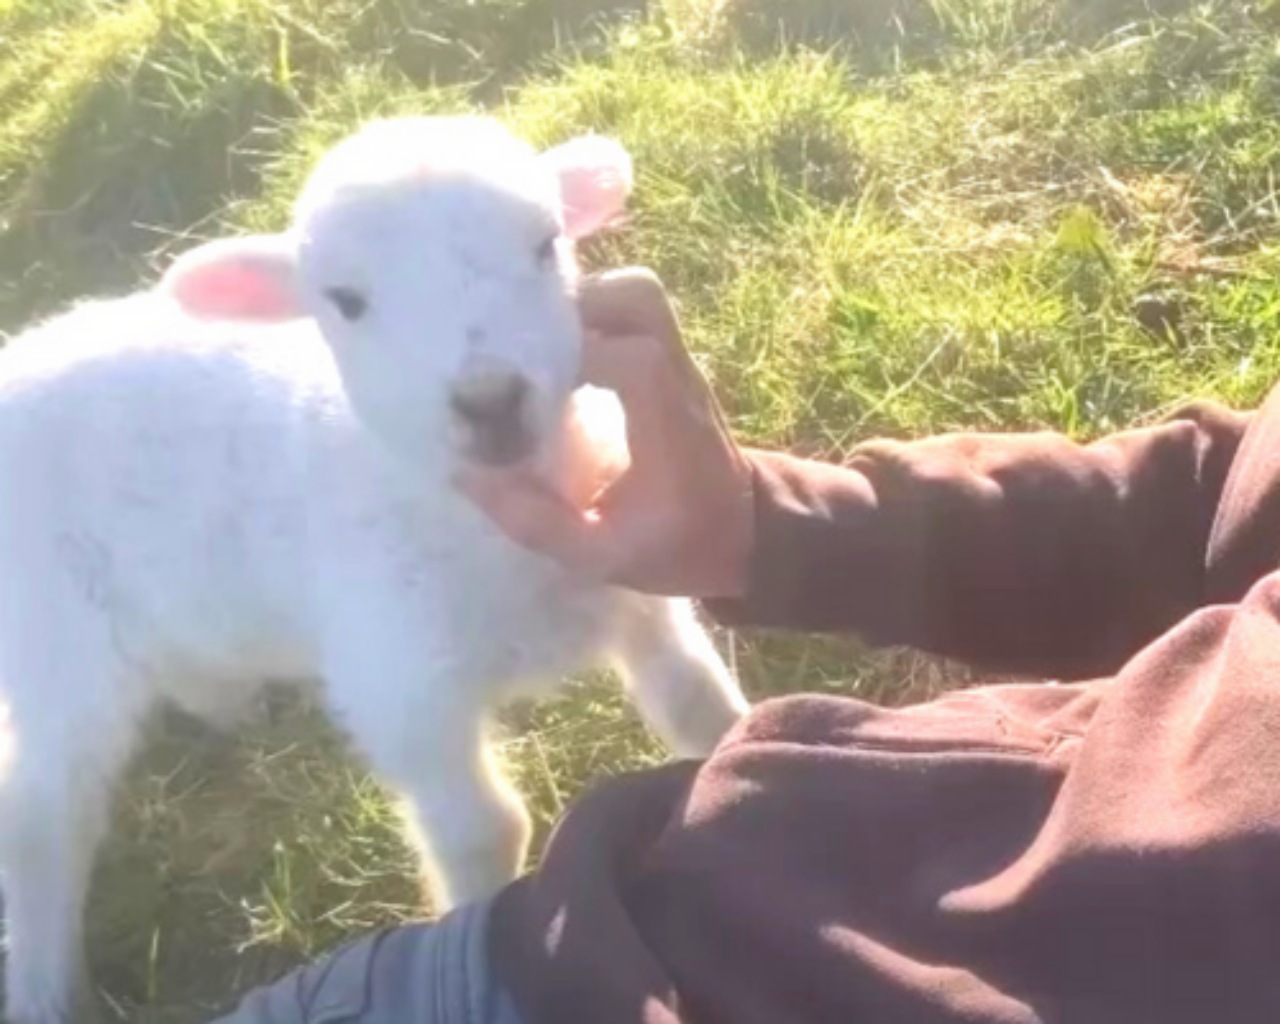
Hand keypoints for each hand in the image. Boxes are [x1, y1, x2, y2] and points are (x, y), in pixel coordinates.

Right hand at [455, 268, 754, 598]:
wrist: (746, 533)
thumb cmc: (680, 545)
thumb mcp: (604, 557)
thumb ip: (537, 523)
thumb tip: (468, 476)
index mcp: (669, 421)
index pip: (628, 355)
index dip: (567, 356)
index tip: (518, 388)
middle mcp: (678, 375)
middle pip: (635, 295)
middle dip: (574, 309)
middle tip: (528, 352)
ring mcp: (680, 361)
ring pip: (634, 293)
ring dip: (580, 309)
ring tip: (538, 354)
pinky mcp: (671, 361)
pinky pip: (632, 313)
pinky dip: (591, 320)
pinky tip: (556, 360)